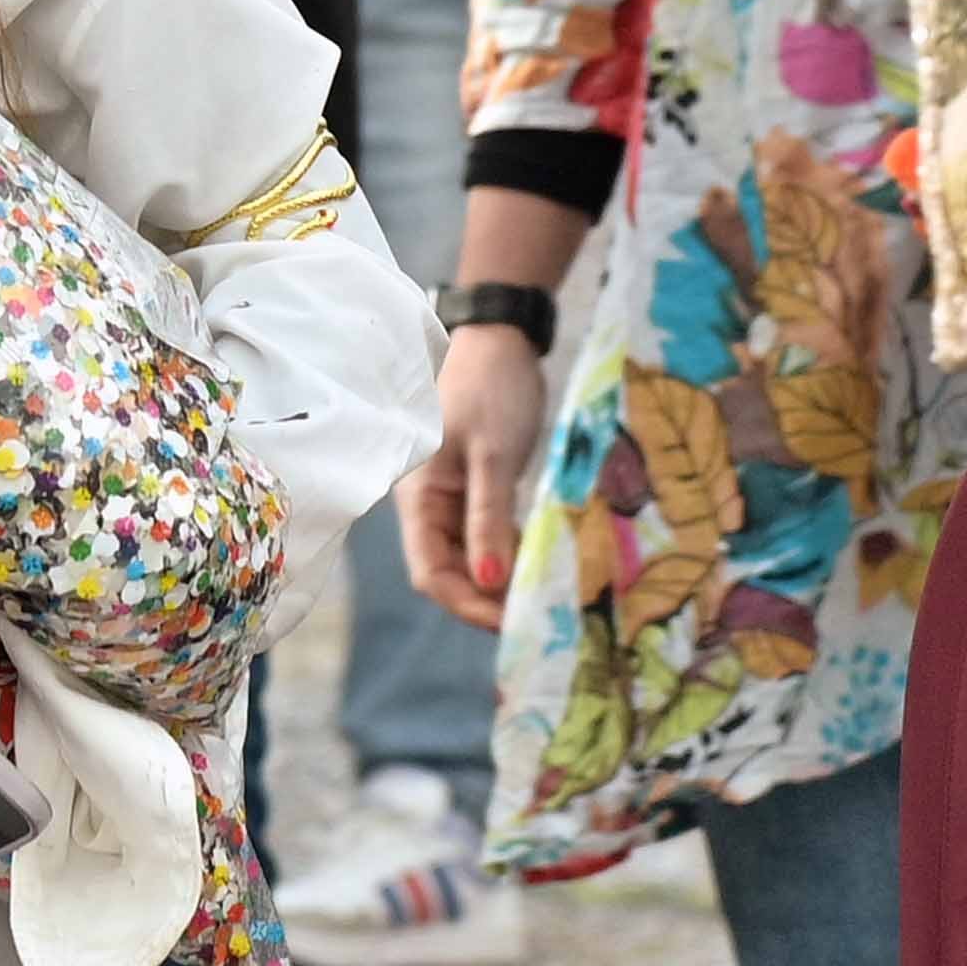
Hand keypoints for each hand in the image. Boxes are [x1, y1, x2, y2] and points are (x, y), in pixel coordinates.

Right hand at [402, 321, 551, 630]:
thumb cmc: (490, 391)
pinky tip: (544, 561)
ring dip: (504, 581)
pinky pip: (489, 539)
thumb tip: (492, 586)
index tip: (516, 623)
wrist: (501, 342)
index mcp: (418, 498)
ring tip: (549, 593)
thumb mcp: (493, 456)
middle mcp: (429, 506)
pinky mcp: (478, 491)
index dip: (469, 605)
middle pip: (449, 573)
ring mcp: (453, 500)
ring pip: (472, 560)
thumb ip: (489, 520)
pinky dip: (513, 555)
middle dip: (489, 600)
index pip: (431, 573)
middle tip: (542, 614)